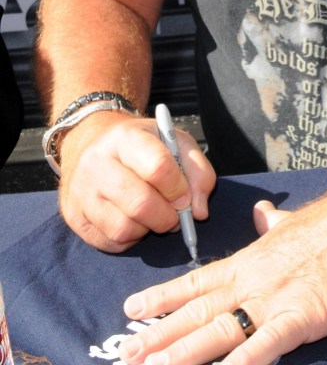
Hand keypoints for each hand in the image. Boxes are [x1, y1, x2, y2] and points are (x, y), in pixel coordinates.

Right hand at [57, 113, 215, 251]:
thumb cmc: (143, 146)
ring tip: (152, 215)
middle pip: (140, 203)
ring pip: (123, 228)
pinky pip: (109, 242)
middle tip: (174, 215)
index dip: (178, 188)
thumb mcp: (176, 143)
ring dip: (148, 229)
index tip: (185, 197)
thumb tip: (200, 212)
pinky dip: (130, 238)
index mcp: (126, 137)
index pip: (158, 167)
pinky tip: (133, 220)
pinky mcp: (74, 216)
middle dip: (167, 217)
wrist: (92, 143)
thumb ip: (198, 172)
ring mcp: (81, 191)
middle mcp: (97, 162)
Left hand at [119, 184, 326, 364]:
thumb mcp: (295, 221)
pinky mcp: (301, 316)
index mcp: (251, 260)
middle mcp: (253, 281)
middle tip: (124, 356)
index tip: (131, 311)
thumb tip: (262, 213)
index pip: (197, 282)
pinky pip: (264, 344)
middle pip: (196, 312)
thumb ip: (273, 224)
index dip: (163, 298)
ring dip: (182, 354)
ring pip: (218, 331)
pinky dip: (242, 360)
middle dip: (159, 337)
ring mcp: (274, 299)